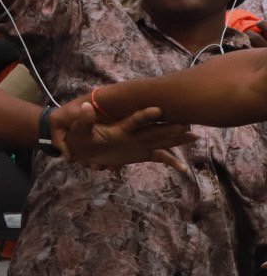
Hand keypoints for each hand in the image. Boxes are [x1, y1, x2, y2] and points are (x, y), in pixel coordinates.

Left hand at [53, 100, 192, 171]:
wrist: (83, 148)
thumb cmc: (80, 137)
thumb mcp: (80, 130)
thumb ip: (84, 119)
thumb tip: (84, 106)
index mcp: (120, 128)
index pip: (134, 121)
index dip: (144, 115)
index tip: (157, 110)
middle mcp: (134, 135)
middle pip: (155, 130)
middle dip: (170, 128)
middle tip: (188, 124)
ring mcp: (140, 144)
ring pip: (162, 141)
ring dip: (177, 139)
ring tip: (194, 136)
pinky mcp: (141, 154)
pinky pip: (159, 158)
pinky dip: (170, 162)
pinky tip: (183, 169)